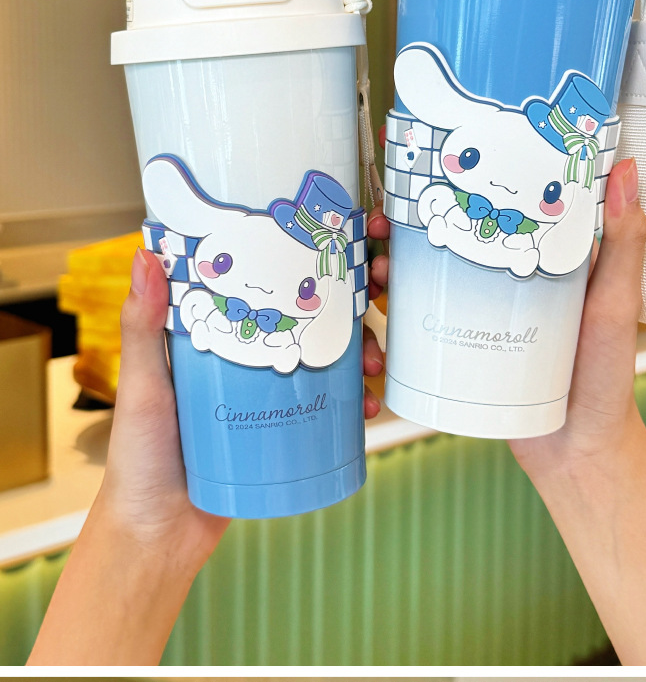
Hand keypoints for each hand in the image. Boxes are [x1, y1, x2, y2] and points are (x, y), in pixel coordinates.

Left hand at [100, 246, 384, 573]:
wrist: (158, 536)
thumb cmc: (139, 457)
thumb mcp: (142, 384)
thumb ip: (143, 327)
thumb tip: (145, 257)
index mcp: (219, 332)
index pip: (267, 279)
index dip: (304, 256)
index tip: (337, 239)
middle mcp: (251, 355)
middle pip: (311, 313)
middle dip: (353, 301)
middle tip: (376, 297)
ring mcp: (273, 392)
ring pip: (330, 356)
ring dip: (363, 349)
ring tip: (374, 362)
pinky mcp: (287, 430)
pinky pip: (332, 407)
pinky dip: (357, 400)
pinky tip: (370, 404)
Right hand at [365, 126, 645, 480]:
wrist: (580, 453)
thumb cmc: (607, 378)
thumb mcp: (615, 302)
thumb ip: (624, 242)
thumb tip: (624, 170)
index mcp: (536, 250)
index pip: (489, 197)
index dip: (452, 173)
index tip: (420, 152)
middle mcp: (500, 273)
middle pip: (440, 230)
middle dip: (402, 218)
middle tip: (384, 221)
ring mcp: (476, 309)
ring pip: (418, 272)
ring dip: (384, 262)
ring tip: (375, 269)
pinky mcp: (458, 345)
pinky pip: (414, 320)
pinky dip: (386, 310)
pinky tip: (373, 310)